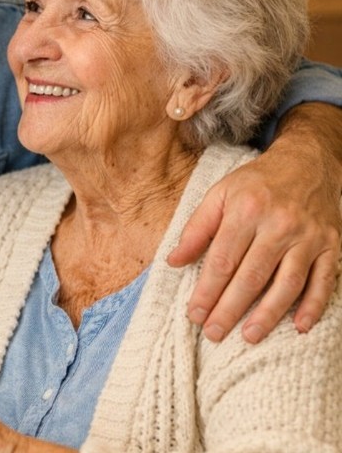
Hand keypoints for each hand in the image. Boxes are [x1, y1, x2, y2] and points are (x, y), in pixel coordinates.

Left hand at [167, 116, 340, 343]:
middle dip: (230, 308)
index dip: (207, 290)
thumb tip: (174, 261)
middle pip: (252, 276)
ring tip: (248, 336)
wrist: (306, 164)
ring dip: (268, 314)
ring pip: (288, 284)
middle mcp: (279, 224)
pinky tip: (300, 327)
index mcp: (246, 210)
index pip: (223, 259)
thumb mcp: (219, 194)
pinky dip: (314, 306)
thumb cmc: (255, 183)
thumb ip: (196, 228)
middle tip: (213, 333)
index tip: (194, 313)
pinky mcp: (332, 246)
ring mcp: (308, 237)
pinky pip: (324, 281)